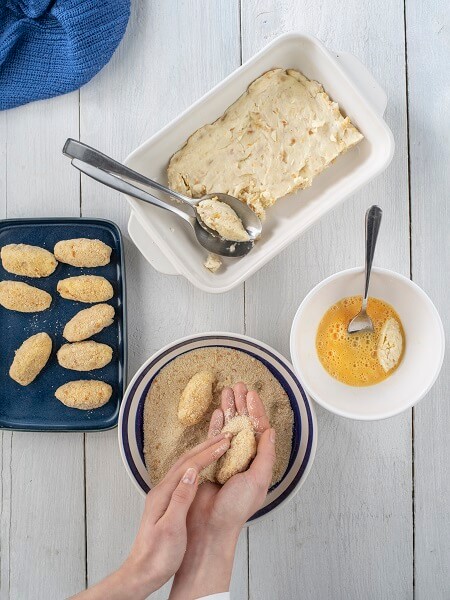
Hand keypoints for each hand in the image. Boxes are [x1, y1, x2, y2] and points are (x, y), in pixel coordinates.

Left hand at [71, 433, 230, 599]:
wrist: (142, 573)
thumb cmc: (157, 556)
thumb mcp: (171, 528)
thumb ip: (181, 498)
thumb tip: (192, 472)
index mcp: (163, 495)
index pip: (189, 466)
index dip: (208, 453)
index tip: (224, 443)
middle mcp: (161, 491)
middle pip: (185, 461)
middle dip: (206, 447)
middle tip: (224, 437)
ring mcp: (163, 496)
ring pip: (184, 466)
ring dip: (201, 454)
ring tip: (217, 445)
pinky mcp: (166, 503)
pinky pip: (183, 476)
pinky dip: (196, 466)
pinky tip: (203, 467)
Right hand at [190, 383, 275, 533]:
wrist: (209, 524)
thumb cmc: (236, 507)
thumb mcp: (258, 479)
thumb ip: (265, 454)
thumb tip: (271, 431)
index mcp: (256, 460)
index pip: (258, 429)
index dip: (255, 410)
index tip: (251, 394)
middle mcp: (242, 456)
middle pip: (243, 422)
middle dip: (241, 403)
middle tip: (239, 384)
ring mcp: (225, 456)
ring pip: (228, 425)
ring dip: (229, 407)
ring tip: (227, 389)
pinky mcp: (208, 459)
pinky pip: (212, 436)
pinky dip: (215, 422)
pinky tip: (218, 410)